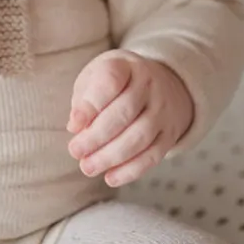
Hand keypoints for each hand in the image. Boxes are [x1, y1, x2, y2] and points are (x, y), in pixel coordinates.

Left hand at [66, 50, 193, 186]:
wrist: (162, 84)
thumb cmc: (117, 83)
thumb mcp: (97, 76)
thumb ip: (85, 98)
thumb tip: (75, 127)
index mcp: (126, 66)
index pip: (111, 81)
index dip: (91, 105)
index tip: (73, 125)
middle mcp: (149, 85)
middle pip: (124, 113)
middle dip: (96, 136)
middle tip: (75, 151)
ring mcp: (163, 110)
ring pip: (139, 137)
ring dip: (110, 156)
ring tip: (87, 166)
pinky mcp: (170, 135)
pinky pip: (152, 156)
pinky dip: (130, 171)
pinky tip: (110, 177)